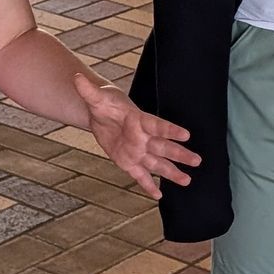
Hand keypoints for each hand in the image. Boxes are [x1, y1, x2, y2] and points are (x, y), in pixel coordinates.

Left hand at [74, 73, 197, 199]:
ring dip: (171, 172)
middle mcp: (142, 137)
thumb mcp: (96, 96)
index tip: (186, 135)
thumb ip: (89, 90)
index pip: (157, 125)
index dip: (171, 130)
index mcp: (138, 120)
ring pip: (157, 163)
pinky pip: (140, 175)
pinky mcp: (129, 162)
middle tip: (197, 160)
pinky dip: (148, 185)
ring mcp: (137, 151)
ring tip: (187, 181)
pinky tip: (159, 195)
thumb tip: (77, 77)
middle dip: (179, 154)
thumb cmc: (104, 103)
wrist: (101, 114)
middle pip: (163, 146)